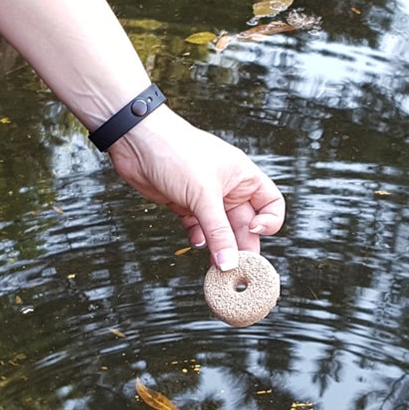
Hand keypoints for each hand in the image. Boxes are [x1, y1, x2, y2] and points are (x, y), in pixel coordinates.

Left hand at [106, 106, 284, 270]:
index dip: (269, 222)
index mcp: (244, 177)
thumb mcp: (203, 195)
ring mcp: (207, 198)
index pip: (271, 205)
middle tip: (236, 267)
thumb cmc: (176, 152)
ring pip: (221, 231)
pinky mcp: (186, 205)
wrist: (137, 142)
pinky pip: (200, 229)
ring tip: (215, 265)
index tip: (253, 231)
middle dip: (241, 245)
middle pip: (245, 224)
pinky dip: (199, 239)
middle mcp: (229, 188)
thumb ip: (218, 232)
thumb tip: (230, 263)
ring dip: (219, 248)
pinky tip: (196, 242)